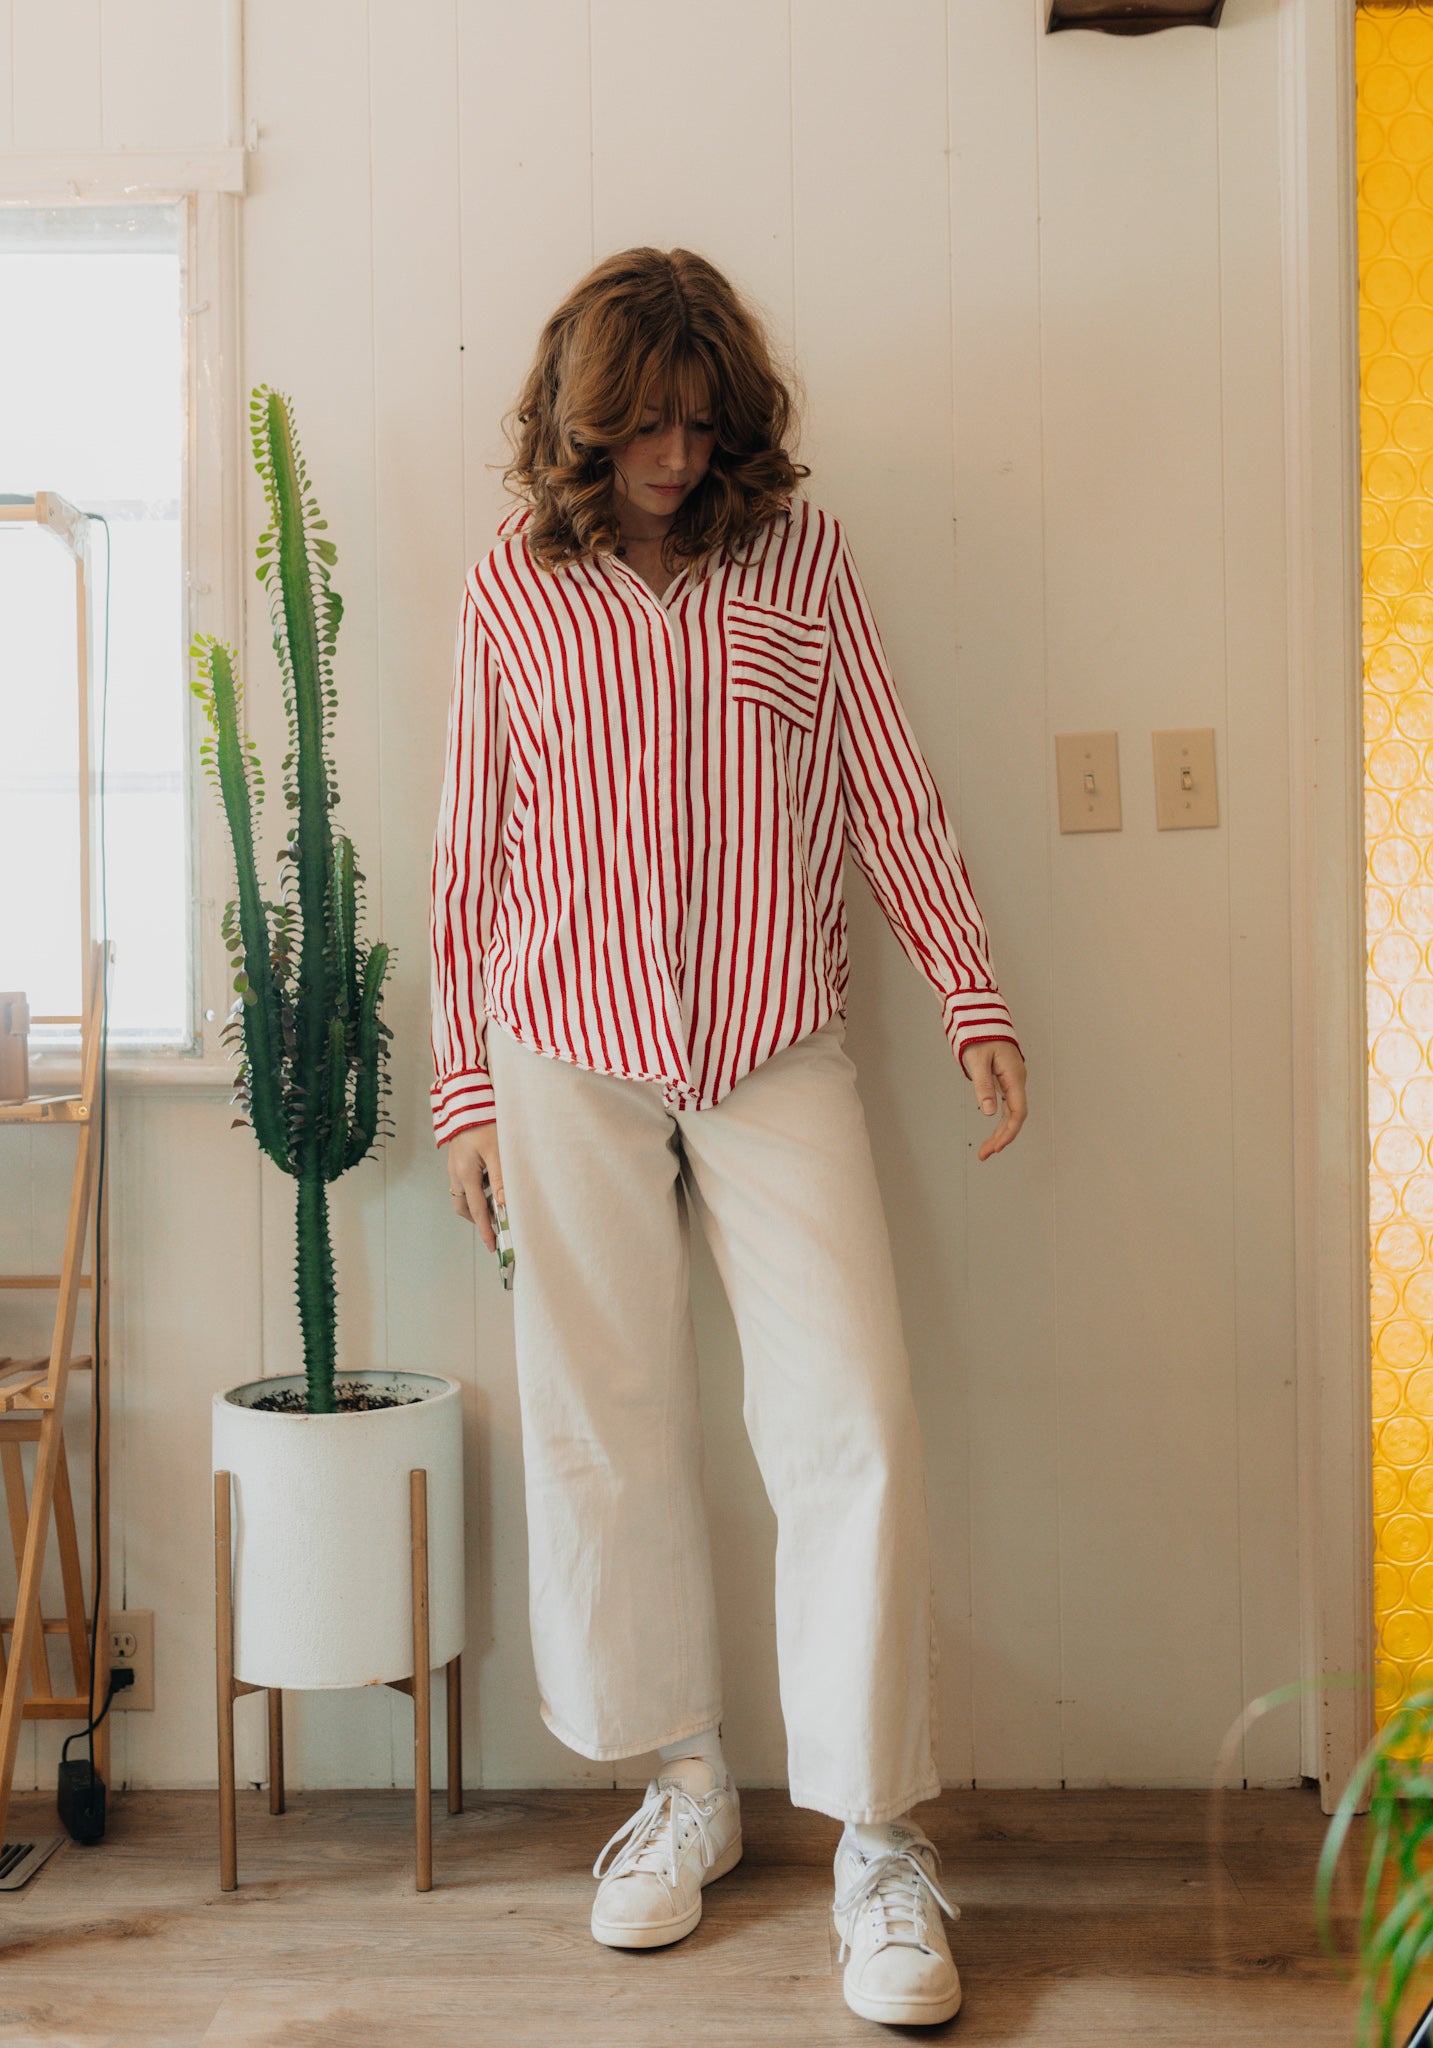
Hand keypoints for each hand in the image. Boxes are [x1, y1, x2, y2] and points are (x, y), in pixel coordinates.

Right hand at [445, 1121, 503, 1250]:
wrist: (468, 1101)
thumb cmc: (483, 1122)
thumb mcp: (497, 1151)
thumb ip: (500, 1178)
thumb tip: (504, 1203)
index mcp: (466, 1174)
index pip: (477, 1210)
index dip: (485, 1230)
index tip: (493, 1245)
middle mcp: (457, 1174)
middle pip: (465, 1207)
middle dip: (478, 1219)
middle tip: (495, 1225)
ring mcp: (455, 1167)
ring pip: (464, 1195)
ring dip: (478, 1203)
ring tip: (497, 1202)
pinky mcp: (458, 1161)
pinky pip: (465, 1183)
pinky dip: (477, 1189)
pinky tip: (491, 1181)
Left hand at [963, 1041, 1026, 1161]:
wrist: (982, 1017)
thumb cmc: (980, 1035)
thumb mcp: (977, 1061)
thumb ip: (983, 1086)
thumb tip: (989, 1112)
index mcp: (1014, 1076)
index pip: (1017, 1112)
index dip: (1009, 1132)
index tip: (997, 1148)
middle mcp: (1017, 1080)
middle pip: (1014, 1116)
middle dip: (1002, 1137)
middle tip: (985, 1154)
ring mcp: (1012, 1080)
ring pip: (1011, 1112)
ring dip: (1000, 1132)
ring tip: (986, 1149)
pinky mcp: (1006, 1079)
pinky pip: (1007, 1105)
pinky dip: (1000, 1120)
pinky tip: (993, 1131)